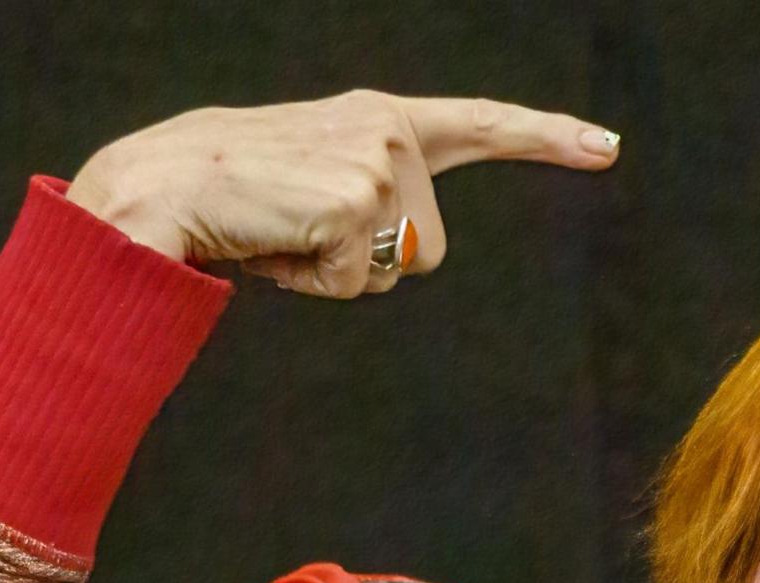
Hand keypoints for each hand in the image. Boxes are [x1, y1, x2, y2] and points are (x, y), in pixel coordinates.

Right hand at [68, 90, 618, 297]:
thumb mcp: (309, 182)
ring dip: (337, 273)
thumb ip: (367, 194)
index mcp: (379, 121)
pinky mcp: (355, 203)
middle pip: (427, 251)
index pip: (479, 125)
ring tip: (280, 229)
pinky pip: (358, 285)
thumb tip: (403, 242)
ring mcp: (374, 163)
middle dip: (364, 261)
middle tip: (294, 227)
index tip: (607, 146)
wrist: (152, 190)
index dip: (547, 137)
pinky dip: (311, 282)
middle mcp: (387, 130)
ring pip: (397, 273)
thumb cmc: (229, 199)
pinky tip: (271, 241)